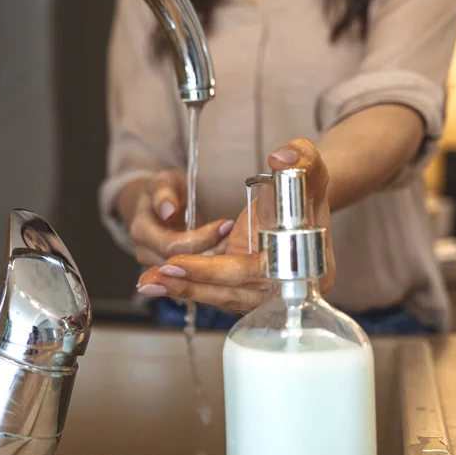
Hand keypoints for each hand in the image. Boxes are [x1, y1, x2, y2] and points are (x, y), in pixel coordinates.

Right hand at [123, 170, 234, 266]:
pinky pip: (191, 273)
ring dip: (214, 260)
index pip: (172, 245)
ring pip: (188, 273)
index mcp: (141, 230)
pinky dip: (210, 264)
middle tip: (236, 237)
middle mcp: (144, 252)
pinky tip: (226, 252)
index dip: (202, 238)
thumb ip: (164, 192)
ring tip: (235, 242)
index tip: (225, 224)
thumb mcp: (164, 181)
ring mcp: (155, 264)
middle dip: (212, 251)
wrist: (159, 204)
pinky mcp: (168, 272)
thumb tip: (167, 210)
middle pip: (181, 265)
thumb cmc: (164, 190)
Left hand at [136, 139, 335, 311]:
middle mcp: (286, 287)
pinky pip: (216, 290)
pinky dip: (189, 286)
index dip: (218, 271)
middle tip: (157, 276)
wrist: (302, 198)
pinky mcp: (245, 286)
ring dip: (183, 289)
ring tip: (148, 284)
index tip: (180, 261)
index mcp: (306, 265)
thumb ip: (302, 158)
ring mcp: (264, 289)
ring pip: (220, 296)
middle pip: (233, 293)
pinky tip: (159, 282)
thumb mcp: (308, 164)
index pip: (256, 273)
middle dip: (192, 285)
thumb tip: (281, 158)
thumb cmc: (305, 184)